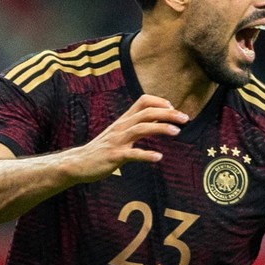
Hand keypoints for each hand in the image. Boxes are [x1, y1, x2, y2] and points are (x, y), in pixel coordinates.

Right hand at [64, 94, 187, 182]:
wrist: (78, 163)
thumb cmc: (101, 149)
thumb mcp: (118, 134)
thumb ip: (134, 126)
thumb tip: (155, 121)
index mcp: (123, 120)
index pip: (142, 101)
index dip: (159, 102)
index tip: (173, 108)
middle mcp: (121, 127)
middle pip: (146, 113)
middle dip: (168, 114)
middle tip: (185, 118)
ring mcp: (117, 141)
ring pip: (141, 129)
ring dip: (160, 128)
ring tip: (177, 131)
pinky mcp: (114, 156)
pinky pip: (132, 154)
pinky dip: (146, 154)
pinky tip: (158, 157)